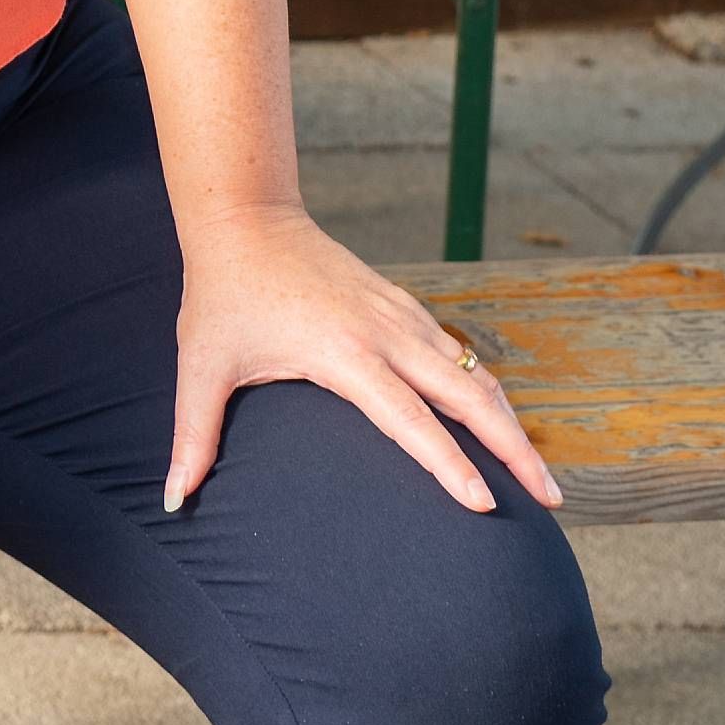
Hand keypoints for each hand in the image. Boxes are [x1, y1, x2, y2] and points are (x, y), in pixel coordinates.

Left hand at [167, 206, 561, 516]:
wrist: (244, 220)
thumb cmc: (220, 297)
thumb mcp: (201, 366)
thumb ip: (193, 436)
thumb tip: (174, 500)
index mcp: (343, 353)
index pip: (409, 419)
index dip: (448, 463)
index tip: (484, 504)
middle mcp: (384, 333)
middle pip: (468, 397)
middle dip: (514, 449)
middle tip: (550, 501)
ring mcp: (400, 315)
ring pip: (474, 373)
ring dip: (511, 422)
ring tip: (540, 476)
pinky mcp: (403, 305)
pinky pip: (459, 352)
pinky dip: (488, 389)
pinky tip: (501, 422)